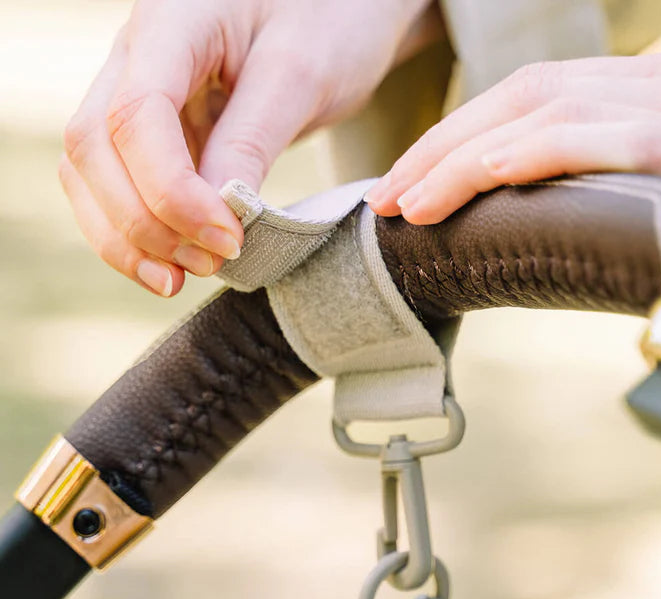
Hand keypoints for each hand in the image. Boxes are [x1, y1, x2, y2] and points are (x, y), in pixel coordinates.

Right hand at [61, 0, 438, 295]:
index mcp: (173, 20)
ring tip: (182, 280)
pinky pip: (120, 184)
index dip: (171, 191)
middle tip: (211, 265)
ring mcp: (138, 91)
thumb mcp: (302, 76)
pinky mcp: (157, 129)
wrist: (341, 5)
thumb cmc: (331, 20)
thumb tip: (214, 215)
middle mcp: (137, 54)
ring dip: (128, 236)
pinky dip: (138, 231)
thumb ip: (252, 140)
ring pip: (91, 173)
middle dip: (142, 222)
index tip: (228, 240)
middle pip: (93, 147)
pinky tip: (172, 266)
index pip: (136, 114)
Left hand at [366, 46, 660, 223]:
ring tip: (408, 199)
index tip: (418, 180)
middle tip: (389, 191)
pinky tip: (480, 178)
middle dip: (446, 142)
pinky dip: (532, 152)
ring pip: (549, 108)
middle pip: (529, 92)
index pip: (546, 98)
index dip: (470, 137)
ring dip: (465, 153)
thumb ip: (649, 191)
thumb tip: (588, 228)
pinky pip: (602, 134)